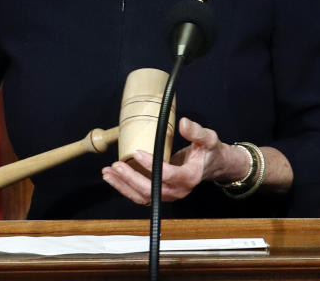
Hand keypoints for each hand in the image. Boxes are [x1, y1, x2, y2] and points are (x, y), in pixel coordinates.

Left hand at [101, 117, 250, 204]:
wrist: (211, 165)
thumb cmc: (209, 151)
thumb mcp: (208, 138)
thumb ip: (196, 131)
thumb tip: (183, 122)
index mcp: (190, 177)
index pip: (168, 174)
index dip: (151, 165)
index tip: (137, 152)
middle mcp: (179, 190)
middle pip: (151, 190)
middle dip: (131, 179)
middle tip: (116, 165)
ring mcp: (169, 194)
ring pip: (143, 196)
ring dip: (124, 185)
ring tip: (108, 172)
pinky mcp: (161, 193)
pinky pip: (141, 195)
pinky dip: (125, 188)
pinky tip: (112, 177)